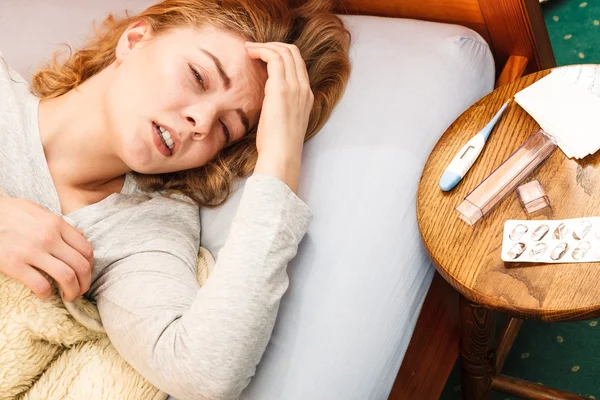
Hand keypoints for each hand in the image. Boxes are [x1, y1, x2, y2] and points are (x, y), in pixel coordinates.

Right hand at [0, 197, 93, 301]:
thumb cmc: (11, 212)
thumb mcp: (39, 211)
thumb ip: (61, 224)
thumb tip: (81, 234)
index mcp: (57, 224)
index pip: (86, 249)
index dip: (91, 266)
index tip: (85, 274)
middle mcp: (49, 238)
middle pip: (81, 266)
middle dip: (85, 283)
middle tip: (80, 290)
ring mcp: (32, 251)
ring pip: (66, 277)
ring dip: (72, 291)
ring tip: (68, 296)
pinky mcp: (14, 264)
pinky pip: (40, 285)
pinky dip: (47, 294)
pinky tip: (44, 294)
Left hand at [246, 42, 313, 191]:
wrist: (282, 155)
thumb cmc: (278, 145)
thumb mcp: (283, 122)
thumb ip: (280, 106)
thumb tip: (268, 100)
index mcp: (306, 96)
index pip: (298, 64)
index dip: (280, 55)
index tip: (263, 56)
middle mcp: (304, 88)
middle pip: (293, 53)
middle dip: (273, 46)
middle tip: (254, 48)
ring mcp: (295, 87)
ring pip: (284, 51)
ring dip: (265, 46)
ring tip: (249, 49)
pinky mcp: (281, 89)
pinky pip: (274, 58)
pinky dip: (261, 51)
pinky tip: (250, 54)